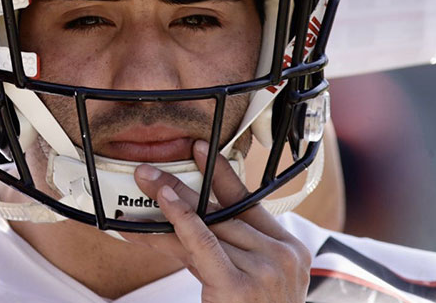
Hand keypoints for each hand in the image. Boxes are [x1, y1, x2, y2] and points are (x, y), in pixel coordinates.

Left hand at [127, 140, 311, 302]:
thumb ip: (225, 249)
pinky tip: (165, 206)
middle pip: (222, 215)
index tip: (198, 148)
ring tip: (145, 187)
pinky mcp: (240, 287)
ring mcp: (266, 272)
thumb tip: (182, 217)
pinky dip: (183, 221)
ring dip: (168, 208)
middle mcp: (283, 257)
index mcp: (291, 251)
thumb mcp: (248, 278)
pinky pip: (204, 245)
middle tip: (151, 171)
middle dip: (182, 191)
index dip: (221, 174)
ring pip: (206, 229)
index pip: (249, 203)